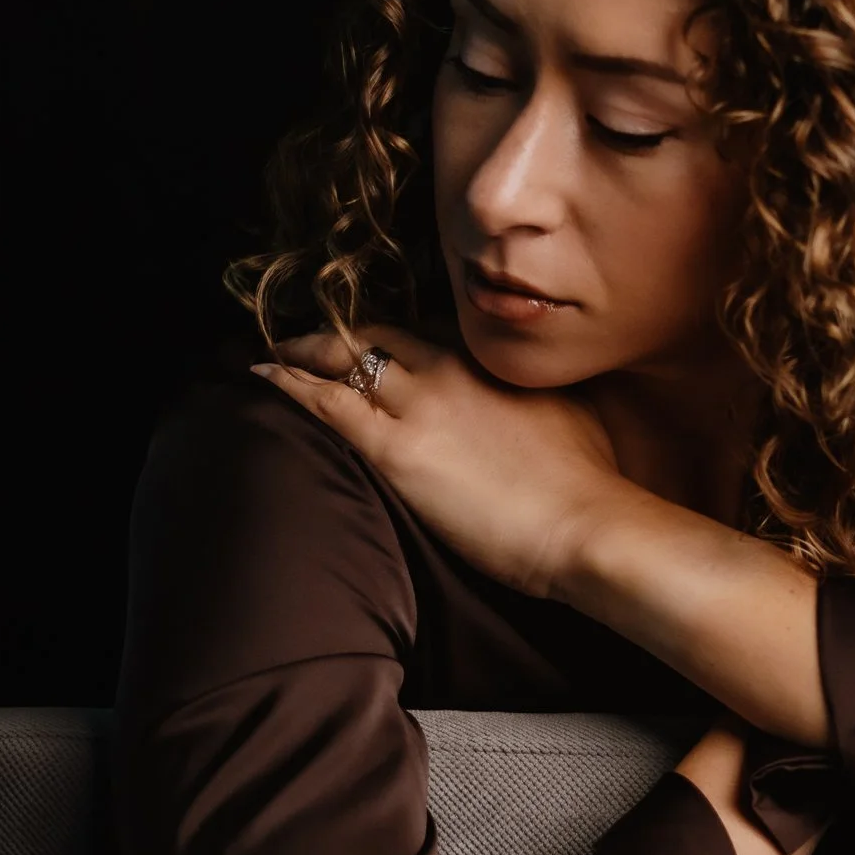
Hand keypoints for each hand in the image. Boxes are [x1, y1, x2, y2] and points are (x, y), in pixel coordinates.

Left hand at [251, 326, 627, 599]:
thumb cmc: (589, 480)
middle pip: (379, 335)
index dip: (393, 337)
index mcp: (491, 359)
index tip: (377, 342)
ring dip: (306, 351)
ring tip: (278, 353)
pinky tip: (265, 374)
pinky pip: (328, 402)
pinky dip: (291, 382)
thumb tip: (540, 386)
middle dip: (340, 335)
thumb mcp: (573, 409)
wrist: (584, 523)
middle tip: (312, 339)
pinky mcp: (397, 450)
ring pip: (345, 358)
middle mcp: (451, 368)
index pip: (426, 332)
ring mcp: (420, 404)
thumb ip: (542, 388)